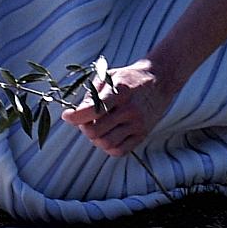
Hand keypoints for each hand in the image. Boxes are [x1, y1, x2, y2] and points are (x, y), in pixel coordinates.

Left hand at [59, 59, 177, 157]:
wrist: (160, 81)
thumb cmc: (129, 78)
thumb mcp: (109, 76)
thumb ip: (92, 94)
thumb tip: (74, 114)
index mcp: (120, 91)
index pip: (92, 111)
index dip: (75, 117)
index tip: (67, 116)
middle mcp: (130, 110)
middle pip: (95, 131)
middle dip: (84, 127)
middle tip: (85, 120)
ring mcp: (138, 124)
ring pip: (105, 143)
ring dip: (95, 138)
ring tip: (97, 126)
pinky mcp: (142, 135)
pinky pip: (119, 151)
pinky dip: (108, 146)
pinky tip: (108, 134)